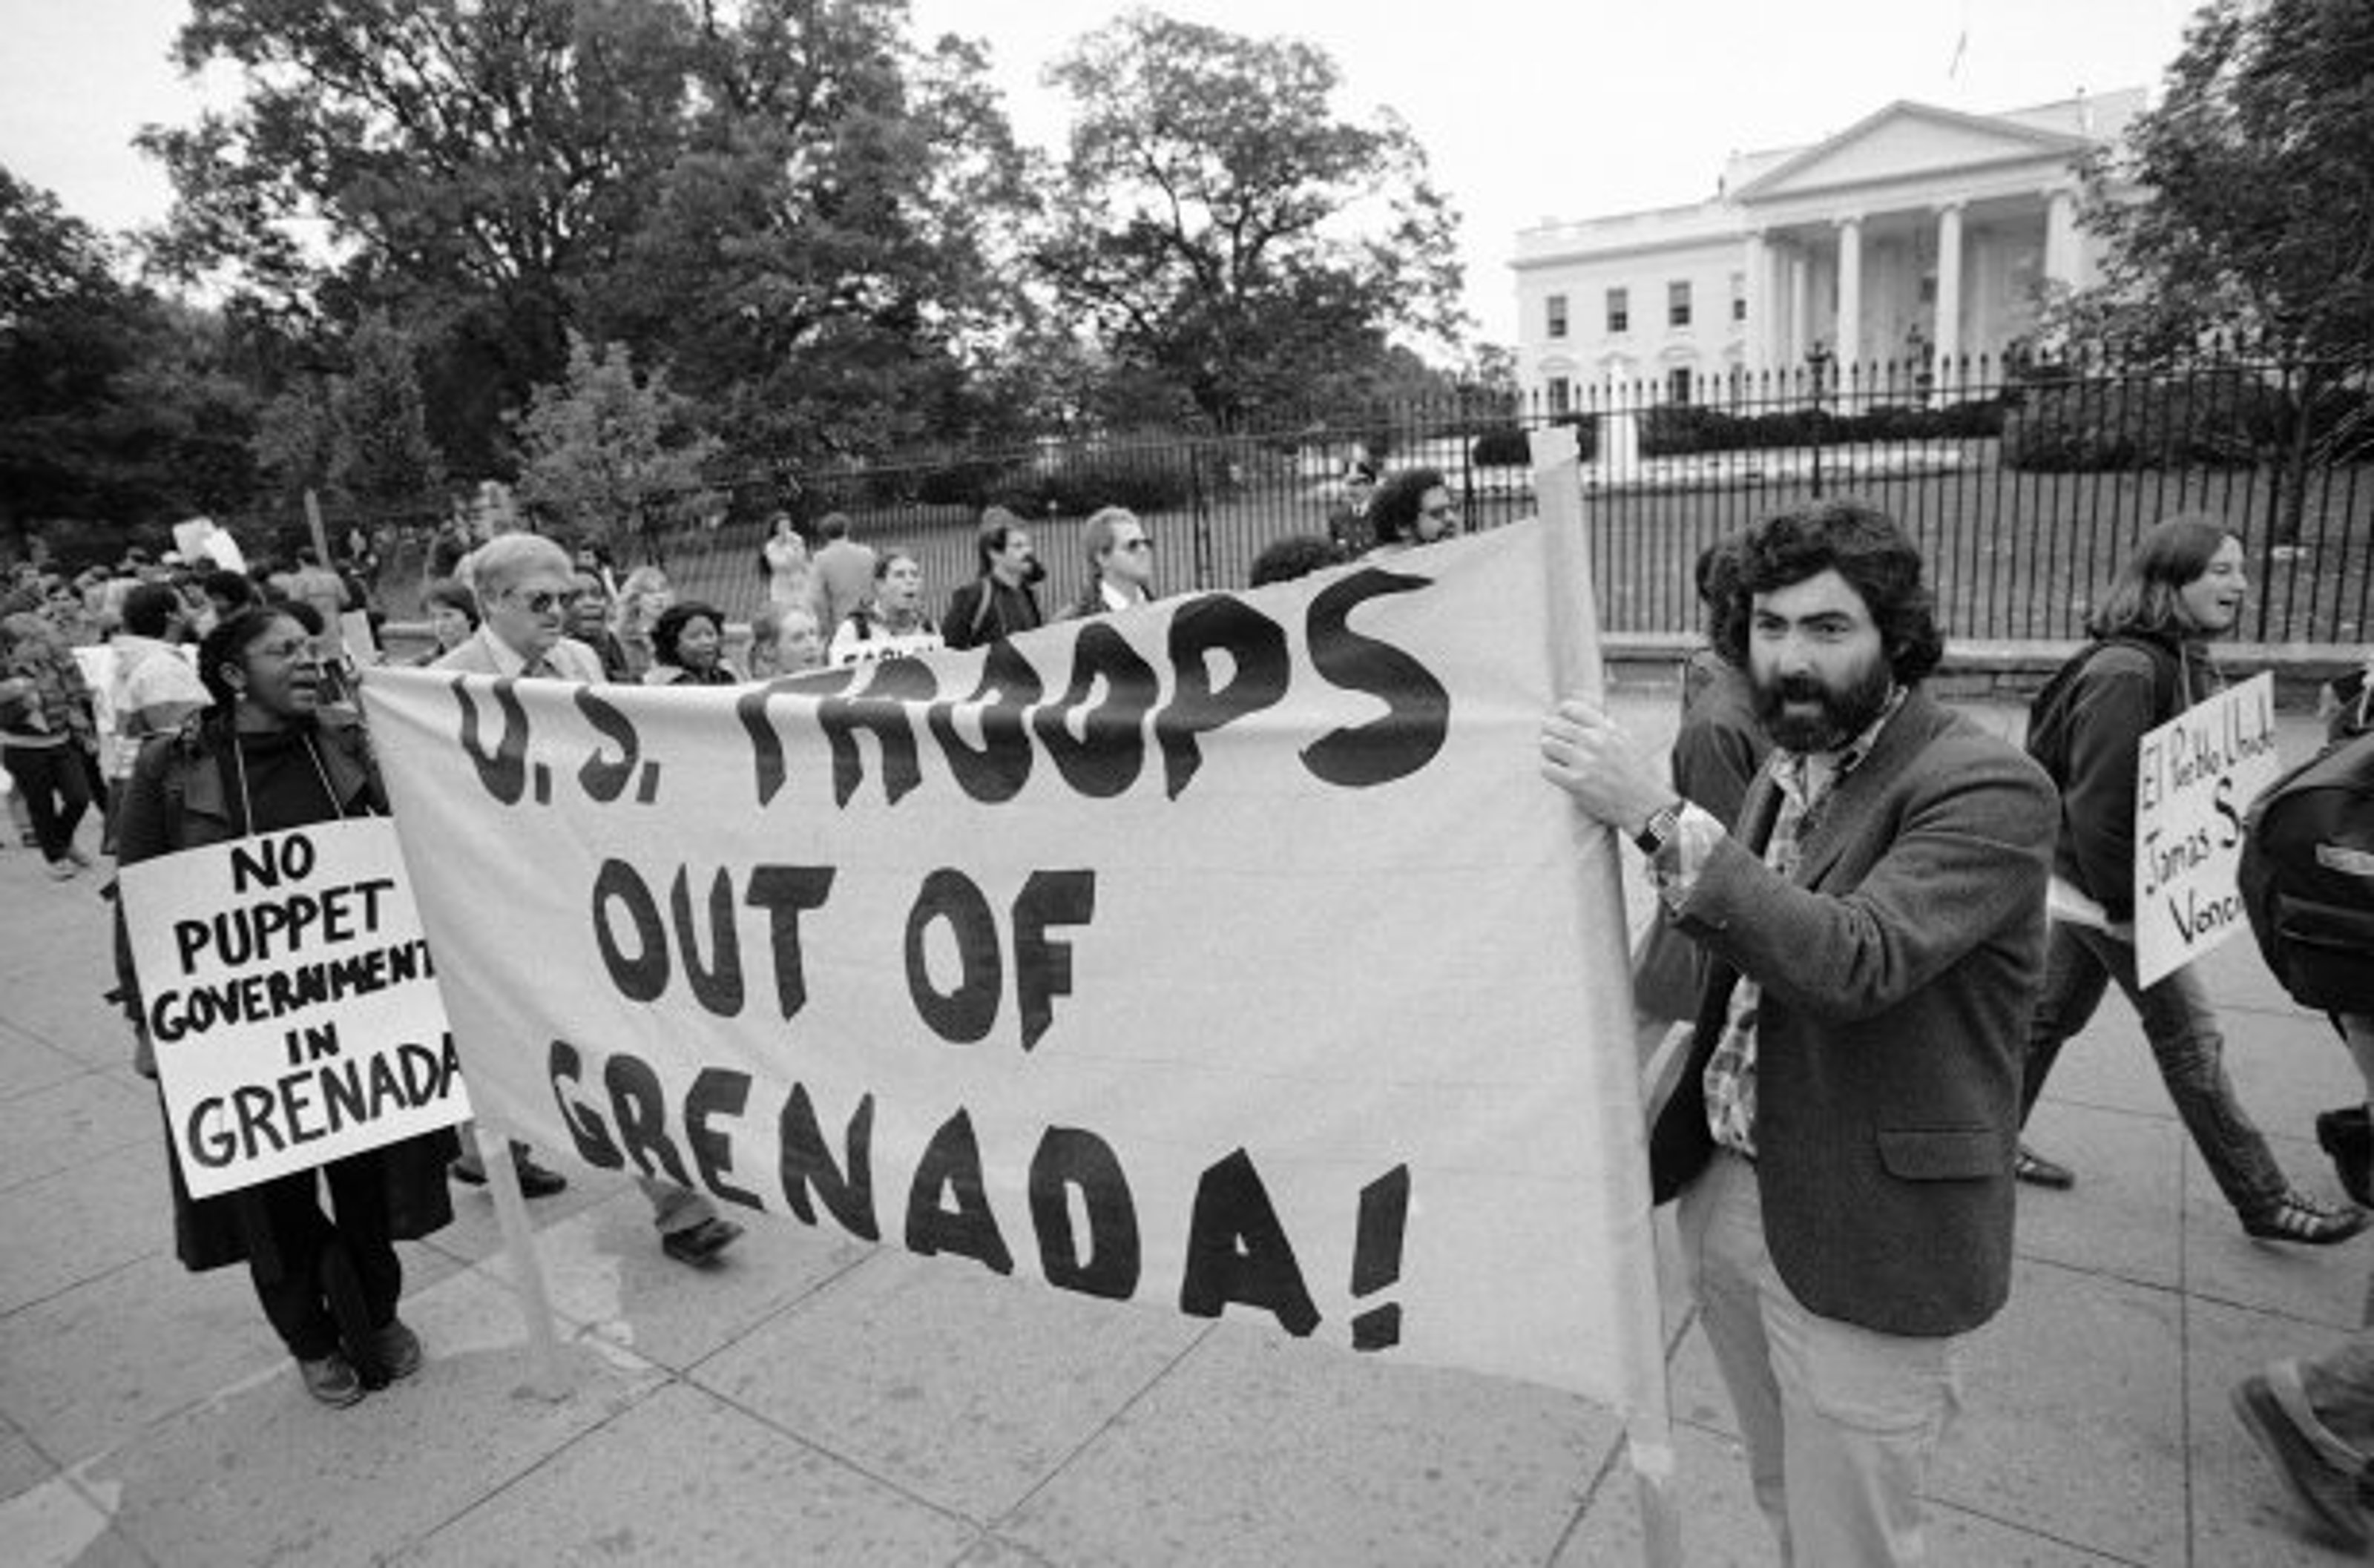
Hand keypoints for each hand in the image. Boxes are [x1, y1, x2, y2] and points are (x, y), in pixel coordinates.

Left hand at [1539, 700, 1672, 831]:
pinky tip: (1560, 775)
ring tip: (1560, 761)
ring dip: (1550, 753)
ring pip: (1546, 744)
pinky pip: (1546, 768)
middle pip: (1552, 725)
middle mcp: (1595, 740)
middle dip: (1552, 735)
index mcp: (1606, 728)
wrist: (1646, 804)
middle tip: (1559, 747)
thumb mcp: (1625, 739)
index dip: (1561, 718)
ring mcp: (1585, 761)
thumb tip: (1570, 713)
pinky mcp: (1576, 782)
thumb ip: (1602, 726)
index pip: (1568, 708)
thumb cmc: (1635, 773)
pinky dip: (1550, 771)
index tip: (1563, 729)